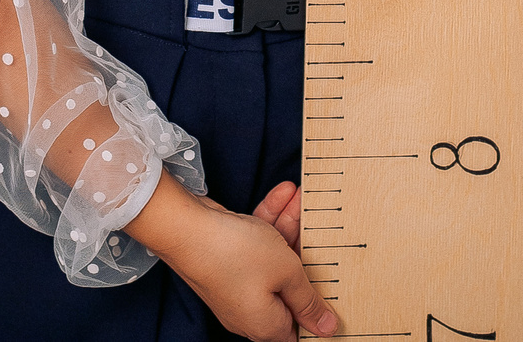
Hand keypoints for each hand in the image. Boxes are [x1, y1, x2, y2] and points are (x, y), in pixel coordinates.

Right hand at [128, 178, 336, 339]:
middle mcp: (251, 310)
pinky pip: (256, 245)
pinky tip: (283, 194)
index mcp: (267, 325)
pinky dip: (269, 222)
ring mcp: (237, 284)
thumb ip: (309, 299)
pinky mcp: (227, 261)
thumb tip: (328, 330)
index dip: (317, 309)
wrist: (186, 227)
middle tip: (324, 228)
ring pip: (273, 258)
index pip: (300, 327)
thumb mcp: (287, 273)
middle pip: (289, 285)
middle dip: (306, 250)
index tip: (336, 286)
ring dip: (288, 227)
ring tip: (302, 199)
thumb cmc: (238, 254)